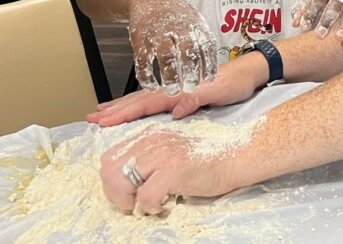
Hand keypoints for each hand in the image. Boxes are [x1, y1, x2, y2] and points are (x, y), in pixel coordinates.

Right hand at [88, 59, 262, 126]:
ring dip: (121, 106)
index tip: (104, 120)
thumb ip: (198, 98)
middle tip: (92, 118)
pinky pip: (152, 99)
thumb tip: (176, 110)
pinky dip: (136, 103)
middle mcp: (174, 89)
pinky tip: (128, 107)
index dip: (125, 112)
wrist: (249, 70)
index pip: (147, 102)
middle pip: (138, 100)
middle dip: (115, 110)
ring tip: (101, 112)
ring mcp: (176, 90)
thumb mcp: (220, 91)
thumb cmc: (236, 81)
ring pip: (142, 98)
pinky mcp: (181, 92)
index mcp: (180, 89)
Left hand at [100, 129, 235, 214]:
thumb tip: (121, 181)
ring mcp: (162, 155)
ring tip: (146, 204)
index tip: (128, 192)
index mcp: (148, 135)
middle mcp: (151, 141)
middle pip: (108, 170)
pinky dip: (150, 207)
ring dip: (129, 201)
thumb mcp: (169, 152)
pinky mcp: (174, 170)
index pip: (108, 158)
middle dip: (116, 193)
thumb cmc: (203, 160)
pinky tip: (164, 204)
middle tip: (134, 203)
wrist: (234, 158)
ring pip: (120, 182)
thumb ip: (147, 158)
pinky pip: (145, 196)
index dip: (112, 181)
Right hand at [128, 0, 218, 94]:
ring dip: (170, 76)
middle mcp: (178, 28)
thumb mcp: (194, 21)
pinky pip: (143, 61)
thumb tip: (212, 66)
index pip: (206, 45)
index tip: (210, 79)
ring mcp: (158, 33)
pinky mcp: (141, 40)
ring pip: (166, 57)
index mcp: (194, 25)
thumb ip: (202, 41)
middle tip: (192, 88)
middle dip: (191, 72)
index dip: (209, 63)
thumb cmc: (176, 15)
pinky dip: (147, 76)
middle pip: (188, 51)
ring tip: (173, 90)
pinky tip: (152, 86)